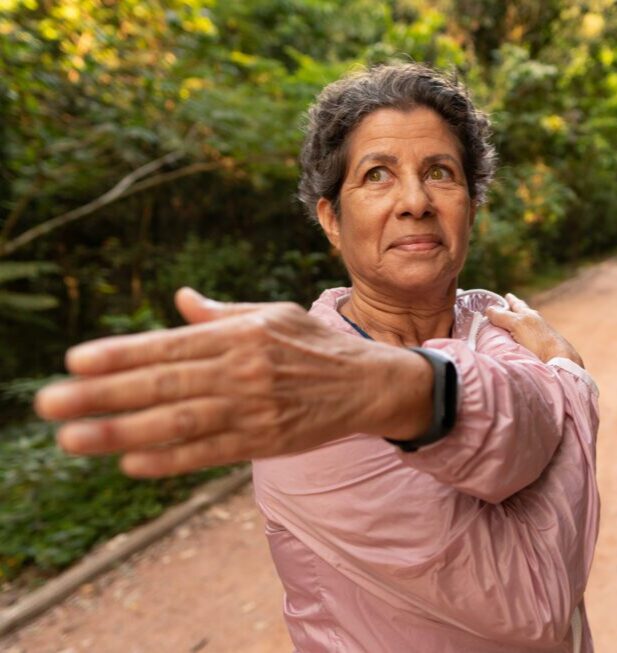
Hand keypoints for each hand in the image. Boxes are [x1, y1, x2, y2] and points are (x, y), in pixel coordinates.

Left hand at [34, 288, 430, 477]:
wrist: (369, 384)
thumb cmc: (315, 346)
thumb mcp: (272, 315)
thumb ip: (221, 314)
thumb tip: (180, 299)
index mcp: (242, 334)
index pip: (170, 345)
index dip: (121, 355)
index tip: (74, 362)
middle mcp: (244, 370)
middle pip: (164, 385)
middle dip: (102, 395)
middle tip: (48, 403)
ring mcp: (255, 409)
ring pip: (178, 423)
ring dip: (120, 432)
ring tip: (72, 437)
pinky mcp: (266, 441)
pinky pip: (210, 453)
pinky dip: (169, 460)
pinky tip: (130, 463)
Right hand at [485, 293, 583, 367]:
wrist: (560, 359)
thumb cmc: (539, 340)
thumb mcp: (517, 324)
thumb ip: (503, 317)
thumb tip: (489, 309)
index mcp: (529, 315)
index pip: (518, 305)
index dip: (511, 300)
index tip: (507, 295)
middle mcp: (536, 323)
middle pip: (525, 313)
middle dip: (517, 308)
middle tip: (511, 304)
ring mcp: (541, 336)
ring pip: (529, 325)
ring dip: (522, 322)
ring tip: (517, 323)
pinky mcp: (543, 349)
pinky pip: (532, 339)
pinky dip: (525, 336)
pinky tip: (524, 342)